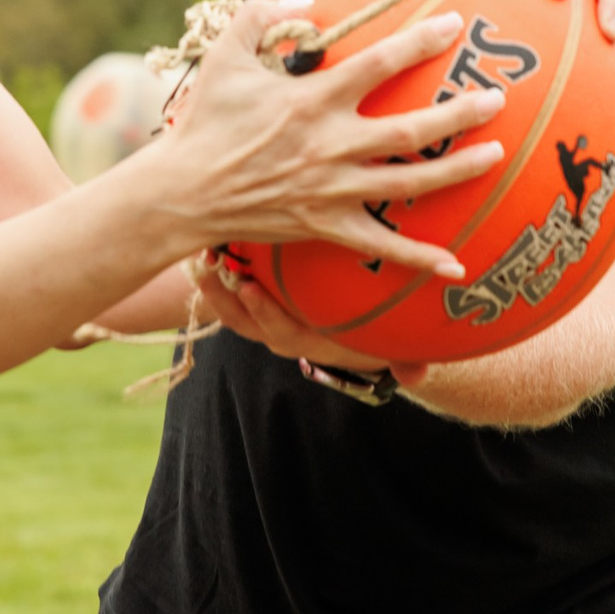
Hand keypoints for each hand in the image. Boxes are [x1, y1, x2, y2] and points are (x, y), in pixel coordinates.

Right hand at [155, 0, 504, 277]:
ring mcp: (332, 189)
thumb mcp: (227, 54)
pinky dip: (420, 258)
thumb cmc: (205, 119)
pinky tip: (457, 265)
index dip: (419, 43)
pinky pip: (381, 247)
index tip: (454, 25)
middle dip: (459, 114)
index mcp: (312, 99)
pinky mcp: (326, 225)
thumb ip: (266, 16)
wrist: (183, 191)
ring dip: (456, 171)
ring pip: (408, 182)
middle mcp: (331, 145)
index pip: (378, 65)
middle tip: (498, 100)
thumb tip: (310, 0)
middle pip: (410, 129)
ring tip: (496, 156)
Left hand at [203, 272, 435, 387]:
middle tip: (209, 264)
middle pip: (242, 320)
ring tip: (198, 251)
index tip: (250, 288)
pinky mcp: (255, 300)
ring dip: (212, 283)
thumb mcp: (393, 348)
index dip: (264, 312)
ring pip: (229, 307)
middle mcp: (279, 333)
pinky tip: (208, 239)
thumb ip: (406, 362)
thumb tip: (416, 374)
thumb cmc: (373, 336)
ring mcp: (263, 318)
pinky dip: (217, 269)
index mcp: (307, 341)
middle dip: (223, 295)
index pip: (280, 331)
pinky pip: (230, 290)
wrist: (356, 342)